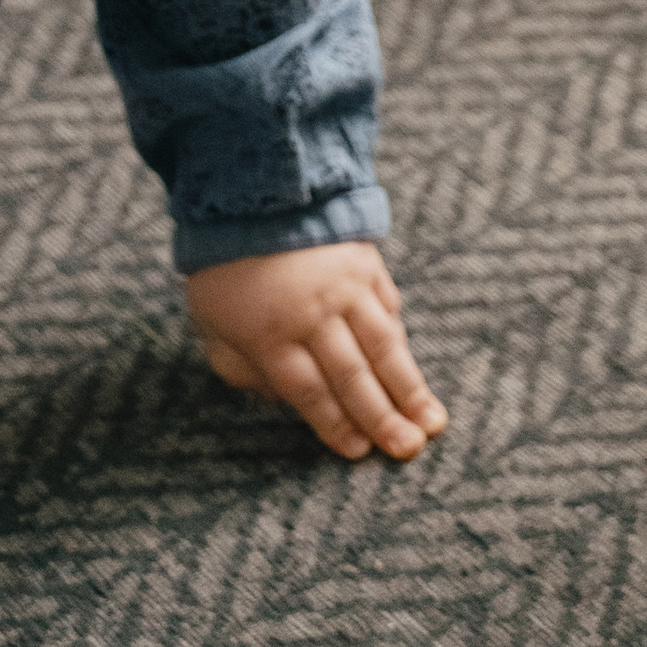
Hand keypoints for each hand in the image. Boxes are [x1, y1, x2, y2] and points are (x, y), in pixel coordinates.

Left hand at [185, 242, 447, 462]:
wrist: (253, 193)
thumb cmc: (225, 270)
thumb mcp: (213, 324)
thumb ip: (241, 369)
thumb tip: (281, 402)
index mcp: (269, 332)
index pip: (309, 391)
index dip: (335, 425)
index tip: (359, 453)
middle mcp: (313, 312)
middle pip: (353, 375)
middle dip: (383, 417)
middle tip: (408, 449)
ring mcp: (345, 286)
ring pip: (384, 346)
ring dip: (409, 387)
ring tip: (432, 421)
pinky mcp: (366, 263)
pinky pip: (388, 310)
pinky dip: (400, 342)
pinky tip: (411, 371)